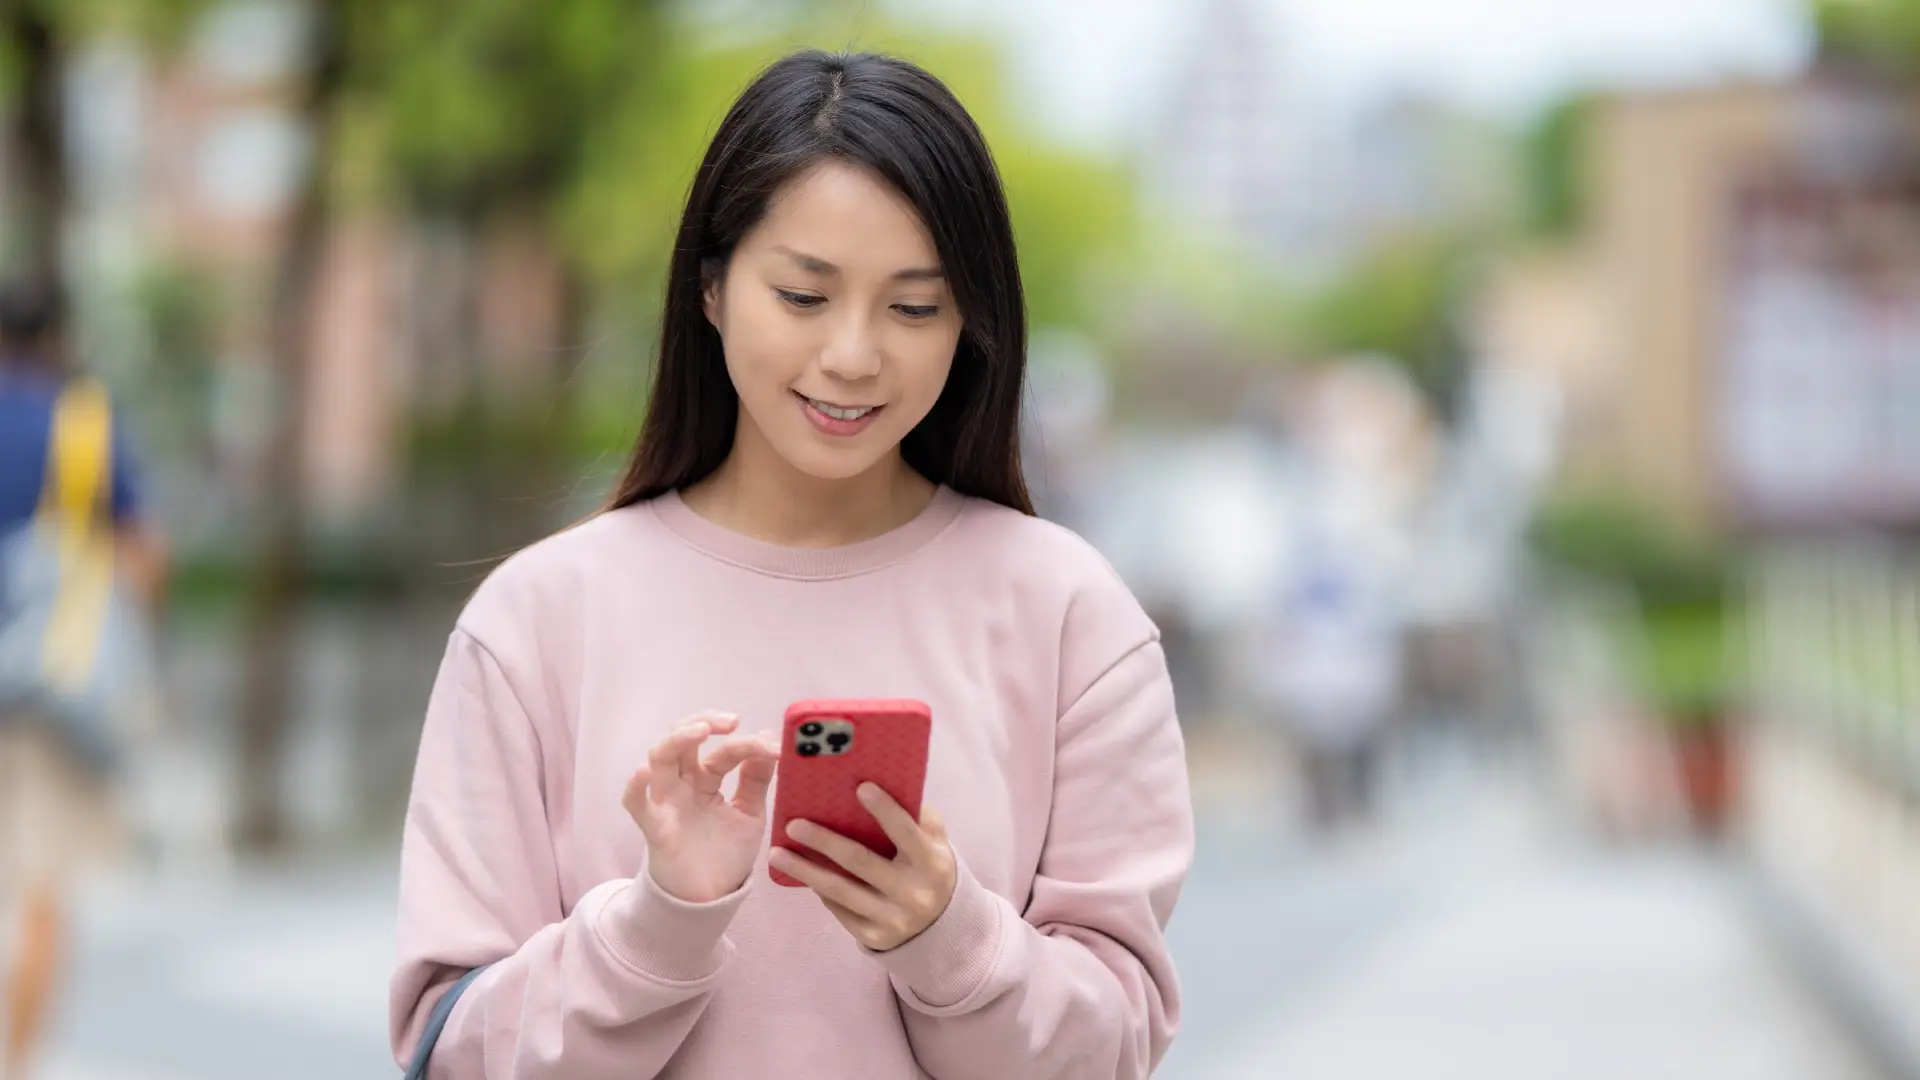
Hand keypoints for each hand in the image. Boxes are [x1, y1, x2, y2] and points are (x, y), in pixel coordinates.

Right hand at [622, 712, 778, 903]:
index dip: (749, 744)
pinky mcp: (656, 828)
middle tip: (732, 722)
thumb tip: (768, 738)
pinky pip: (636, 805)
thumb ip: (756, 779)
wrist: (711, 899)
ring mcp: (668, 803)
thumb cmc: (725, 854)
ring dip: (677, 739)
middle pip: (683, 739)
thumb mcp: (749, 813)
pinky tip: (644, 773)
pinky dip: (636, 788)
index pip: (724, 750)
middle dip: (705, 721)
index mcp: (706, 779)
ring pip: (660, 758)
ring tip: (701, 730)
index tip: (776, 747)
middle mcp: (684, 784)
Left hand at [769, 783, 956, 951]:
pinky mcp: (873, 936)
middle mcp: (913, 893)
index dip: (884, 810)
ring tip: (776, 853)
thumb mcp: (936, 841)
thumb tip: (883, 779)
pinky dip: (818, 889)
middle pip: (860, 862)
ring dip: (804, 870)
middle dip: (824, 841)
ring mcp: (892, 919)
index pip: (906, 832)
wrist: (940, 924)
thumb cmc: (928, 867)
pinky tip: (799, 873)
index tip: (860, 787)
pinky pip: (838, 909)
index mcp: (932, 863)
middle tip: (793, 824)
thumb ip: (918, 815)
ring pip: (840, 890)